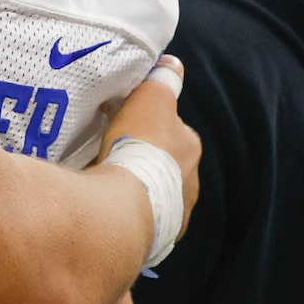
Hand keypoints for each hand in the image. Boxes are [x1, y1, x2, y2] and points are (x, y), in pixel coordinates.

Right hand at [99, 58, 199, 224]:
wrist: (127, 203)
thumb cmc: (141, 145)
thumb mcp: (151, 98)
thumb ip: (163, 81)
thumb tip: (173, 65)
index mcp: (190, 147)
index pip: (173, 131)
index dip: (150, 128)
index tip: (128, 129)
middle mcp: (192, 181)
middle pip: (167, 166)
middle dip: (147, 163)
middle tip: (117, 160)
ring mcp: (177, 212)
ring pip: (157, 196)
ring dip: (140, 192)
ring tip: (111, 190)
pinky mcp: (161, 238)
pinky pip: (146, 222)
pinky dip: (134, 216)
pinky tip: (114, 214)